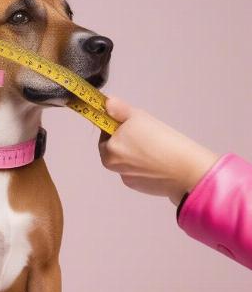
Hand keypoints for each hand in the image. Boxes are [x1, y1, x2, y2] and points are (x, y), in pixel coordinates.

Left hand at [98, 96, 218, 204]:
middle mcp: (112, 166)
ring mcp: (126, 178)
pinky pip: (138, 172)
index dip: (117, 126)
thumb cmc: (162, 141)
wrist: (187, 171)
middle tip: (147, 135)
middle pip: (114, 148)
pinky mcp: (139, 187)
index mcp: (108, 149)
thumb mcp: (139, 117)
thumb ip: (119, 110)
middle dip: (127, 141)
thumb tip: (107, 103)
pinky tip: (160, 161)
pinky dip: (145, 166)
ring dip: (136, 154)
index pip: (105, 134)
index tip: (132, 124)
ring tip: (156, 148)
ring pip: (127, 160)